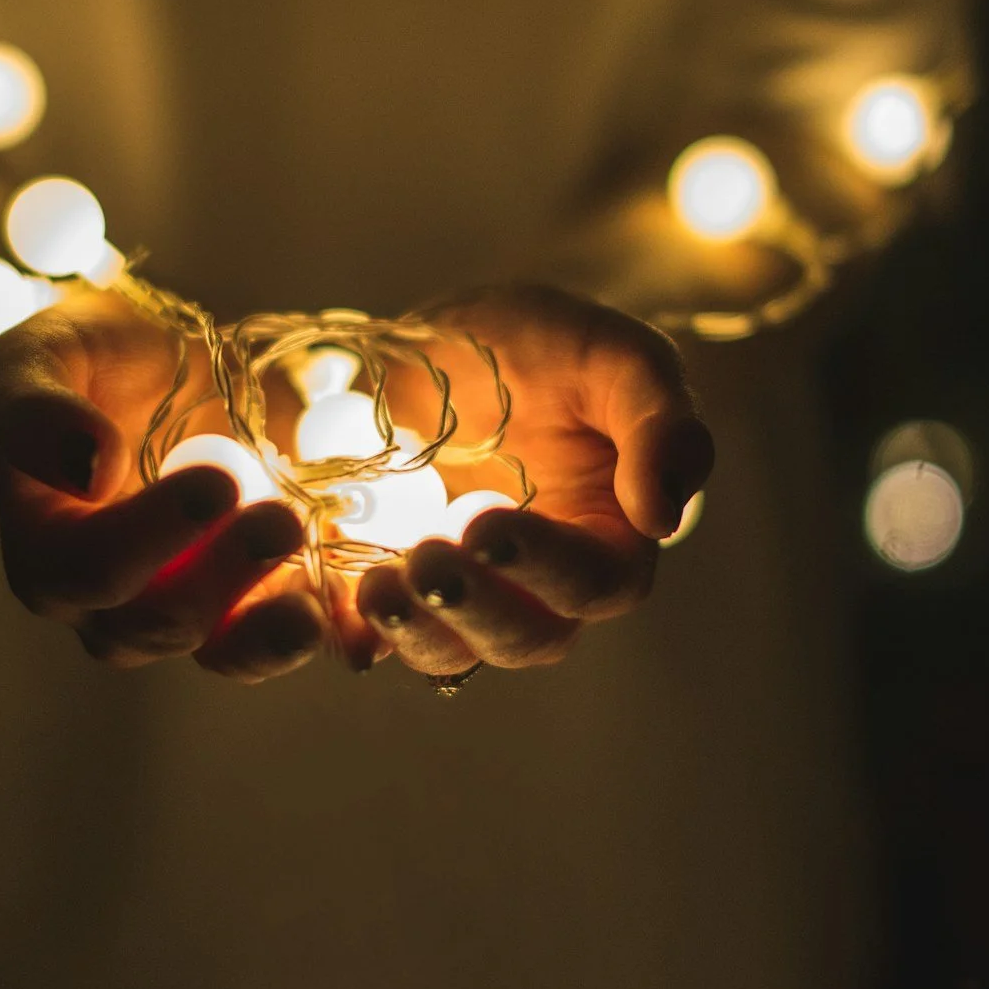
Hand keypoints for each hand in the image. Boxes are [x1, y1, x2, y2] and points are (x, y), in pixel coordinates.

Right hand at [0, 288, 336, 682]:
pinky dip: (326, 637)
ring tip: (314, 608)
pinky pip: (287, 640)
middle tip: (282, 519)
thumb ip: (34, 407)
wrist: (177, 366)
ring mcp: (186, 611)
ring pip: (219, 653)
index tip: (216, 483)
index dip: (146, 540)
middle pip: (151, 625)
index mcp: (45, 547)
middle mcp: (107, 601)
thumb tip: (86, 468)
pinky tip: (359, 626)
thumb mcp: (44, 353)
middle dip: (219, 579)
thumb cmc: (94, 358)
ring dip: (269, 634)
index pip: (80, 572)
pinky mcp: (254, 607)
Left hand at [356, 284, 713, 676]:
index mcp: (606, 540)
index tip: (493, 526)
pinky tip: (325, 608)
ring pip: (447, 649)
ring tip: (375, 588)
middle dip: (475, 612)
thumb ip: (661, 426)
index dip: (549, 569)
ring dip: (413, 632)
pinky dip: (350, 631)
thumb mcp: (617, 358)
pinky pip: (372, 632)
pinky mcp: (391, 581)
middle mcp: (537, 586)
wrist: (453, 339)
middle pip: (523, 637)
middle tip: (429, 564)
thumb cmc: (551, 346)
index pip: (597, 584)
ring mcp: (461, 591)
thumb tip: (663, 517)